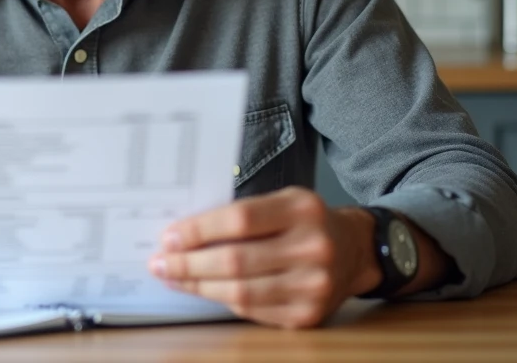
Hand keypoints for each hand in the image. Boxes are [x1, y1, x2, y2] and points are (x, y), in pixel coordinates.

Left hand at [147, 186, 379, 327]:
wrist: (356, 251)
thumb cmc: (307, 222)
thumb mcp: (283, 201)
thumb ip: (243, 213)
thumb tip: (185, 233)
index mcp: (302, 209)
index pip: (240, 219)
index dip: (199, 230)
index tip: (169, 237)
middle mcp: (312, 248)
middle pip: (236, 260)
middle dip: (189, 263)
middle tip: (160, 262)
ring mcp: (312, 286)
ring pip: (240, 291)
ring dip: (198, 286)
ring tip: (172, 277)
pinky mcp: (307, 315)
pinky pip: (252, 311)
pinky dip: (221, 300)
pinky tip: (201, 291)